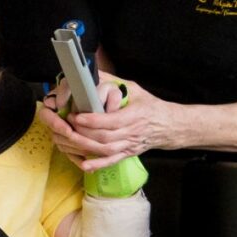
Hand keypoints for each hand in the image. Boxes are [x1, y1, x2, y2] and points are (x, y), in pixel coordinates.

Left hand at [46, 80, 184, 169]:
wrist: (168, 125)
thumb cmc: (149, 106)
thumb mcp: (135, 90)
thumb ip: (114, 82)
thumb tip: (93, 71)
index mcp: (136, 115)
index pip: (112, 121)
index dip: (93, 120)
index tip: (77, 116)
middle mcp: (133, 132)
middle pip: (105, 137)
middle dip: (84, 133)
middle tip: (68, 125)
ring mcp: (130, 145)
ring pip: (106, 150)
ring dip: (86, 147)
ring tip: (70, 139)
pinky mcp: (127, 153)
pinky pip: (111, 161)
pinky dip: (97, 164)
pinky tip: (84, 165)